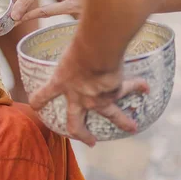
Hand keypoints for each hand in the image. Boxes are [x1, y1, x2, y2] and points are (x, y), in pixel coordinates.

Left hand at [29, 39, 148, 146]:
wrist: (96, 52)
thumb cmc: (77, 46)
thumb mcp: (65, 50)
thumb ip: (68, 52)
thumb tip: (71, 37)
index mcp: (61, 83)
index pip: (44, 94)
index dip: (38, 101)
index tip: (34, 105)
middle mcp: (79, 97)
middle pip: (76, 124)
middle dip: (82, 135)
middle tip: (90, 142)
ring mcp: (98, 98)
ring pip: (112, 115)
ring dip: (123, 121)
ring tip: (132, 127)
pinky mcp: (115, 90)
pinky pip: (129, 88)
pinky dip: (138, 86)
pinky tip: (146, 87)